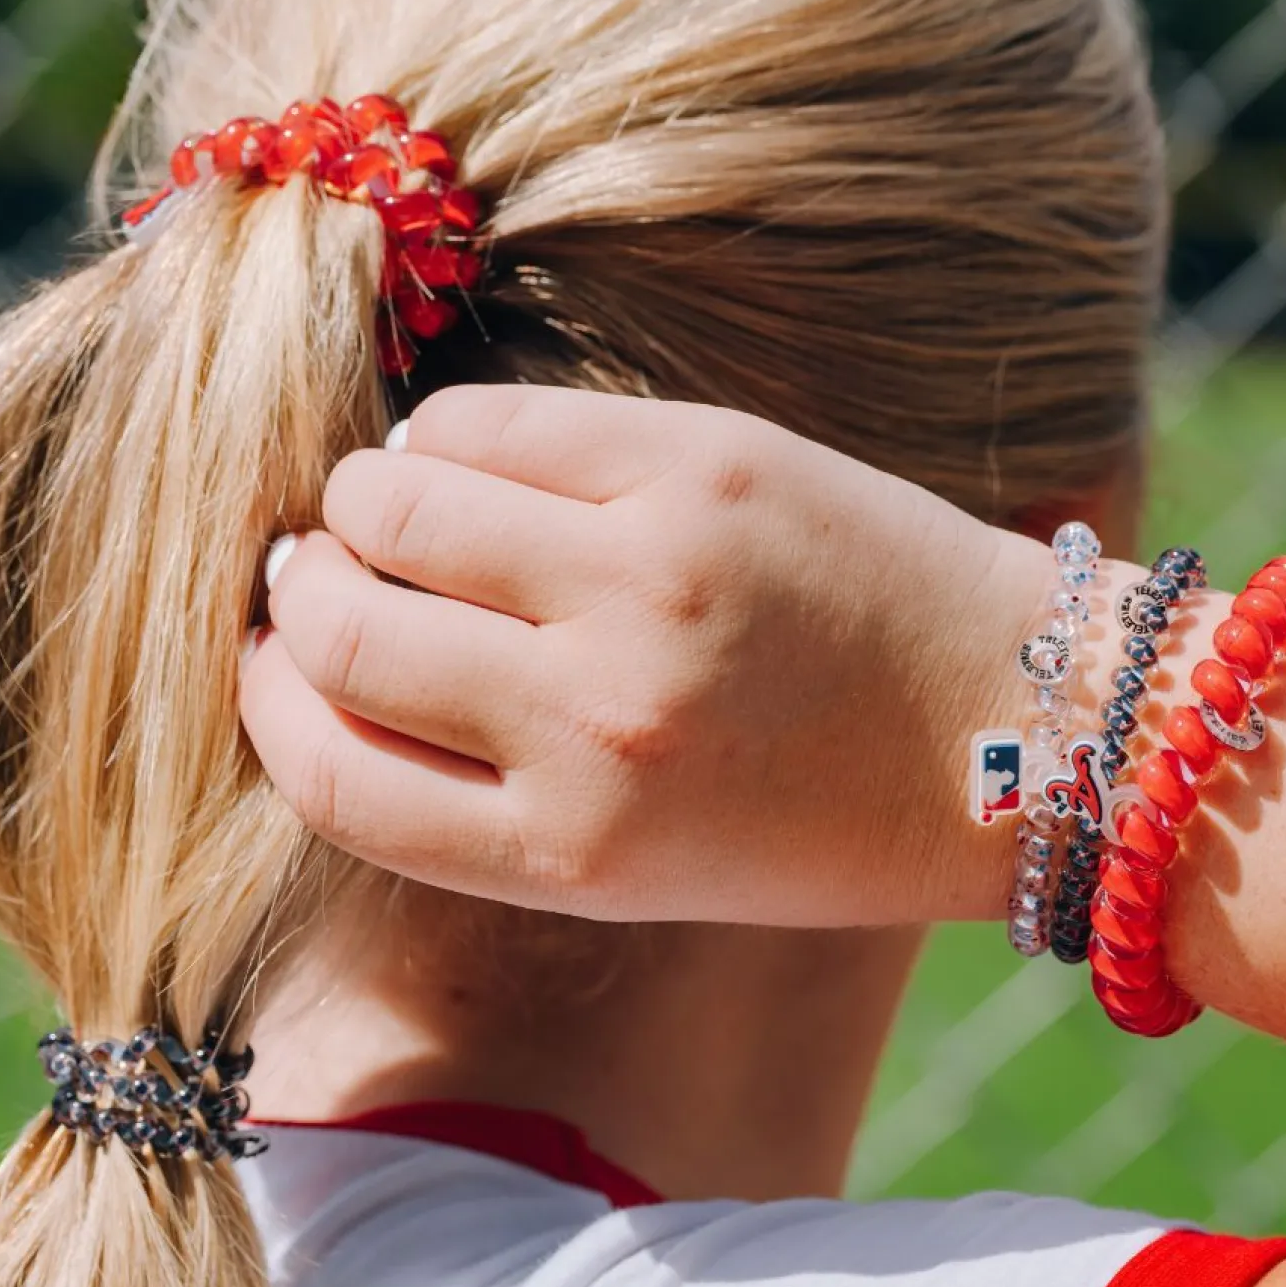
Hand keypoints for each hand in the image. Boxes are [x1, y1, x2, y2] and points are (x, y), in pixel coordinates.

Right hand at [240, 385, 1039, 925]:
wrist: (1017, 730)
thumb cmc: (816, 815)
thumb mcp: (639, 863)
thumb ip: (481, 794)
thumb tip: (327, 658)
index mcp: (572, 852)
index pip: (327, 776)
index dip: (267, 709)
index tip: (270, 666)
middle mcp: (592, 723)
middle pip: (333, 633)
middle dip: (298, 595)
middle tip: (321, 574)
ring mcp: (644, 578)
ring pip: (385, 506)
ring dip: (359, 509)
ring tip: (398, 515)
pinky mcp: (698, 463)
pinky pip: (481, 423)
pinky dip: (444, 440)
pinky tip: (478, 466)